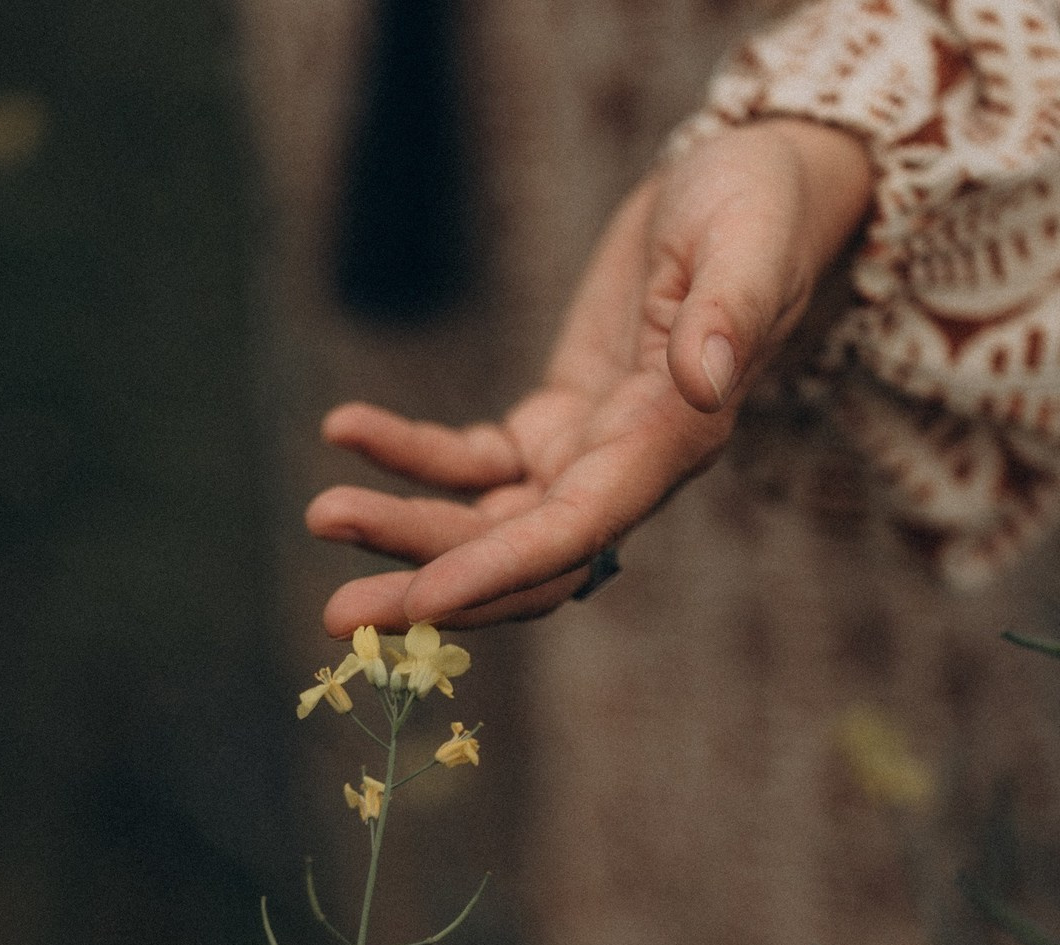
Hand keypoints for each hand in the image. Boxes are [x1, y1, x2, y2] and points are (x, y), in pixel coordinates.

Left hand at [306, 118, 872, 633]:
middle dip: (431, 589)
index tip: (419, 603)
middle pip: (520, 559)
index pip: (577, 531)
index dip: (498, 570)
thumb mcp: (748, 240)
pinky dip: (408, 451)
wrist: (740, 192)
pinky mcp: (551, 427)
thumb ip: (730, 310)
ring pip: (486, 526)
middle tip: (335, 617)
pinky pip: (470, 461)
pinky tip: (345, 426)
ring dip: (404, 532)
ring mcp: (583, 457)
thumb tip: (704, 380)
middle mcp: (625, 471)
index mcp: (670, 443)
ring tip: (322, 517)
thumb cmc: (757, 207)